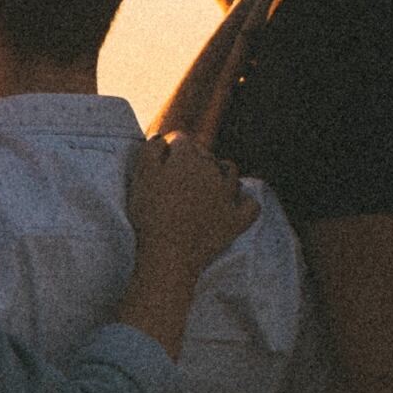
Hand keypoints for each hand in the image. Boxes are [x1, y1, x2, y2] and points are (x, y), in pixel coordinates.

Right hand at [123, 130, 254, 275]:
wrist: (168, 253)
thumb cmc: (150, 214)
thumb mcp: (141, 177)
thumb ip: (150, 150)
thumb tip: (162, 138)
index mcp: (187, 157)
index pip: (180, 140)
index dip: (169, 149)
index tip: (161, 161)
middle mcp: (212, 170)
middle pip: (205, 155)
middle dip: (193, 160)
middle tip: (177, 178)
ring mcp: (228, 195)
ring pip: (230, 172)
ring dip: (220, 174)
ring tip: (206, 185)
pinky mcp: (236, 219)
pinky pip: (250, 204)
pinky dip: (244, 202)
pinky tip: (235, 203)